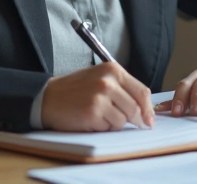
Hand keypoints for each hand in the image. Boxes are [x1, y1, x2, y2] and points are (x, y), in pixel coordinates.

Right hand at [40, 62, 154, 130]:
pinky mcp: (92, 113)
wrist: (48, 97)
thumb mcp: (101, 79)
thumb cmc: (76, 89)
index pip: (142, 92)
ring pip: (123, 120)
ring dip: (114, 123)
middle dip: (134, 120)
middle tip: (127, 123)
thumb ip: (122, 89)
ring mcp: (100, 98)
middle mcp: (108, 82)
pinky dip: (102, 127)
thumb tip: (145, 111)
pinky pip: (108, 127)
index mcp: (113, 70)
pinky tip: (90, 119)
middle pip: (135, 108)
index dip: (148, 109)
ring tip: (99, 115)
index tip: (149, 120)